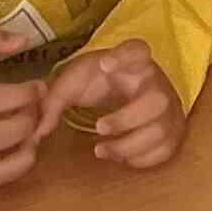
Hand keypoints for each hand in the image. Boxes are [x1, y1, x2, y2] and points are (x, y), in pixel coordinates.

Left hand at [39, 40, 186, 170]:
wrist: (128, 89)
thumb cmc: (100, 82)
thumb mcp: (74, 82)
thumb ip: (52, 102)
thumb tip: (38, 133)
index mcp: (133, 63)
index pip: (138, 51)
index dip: (125, 57)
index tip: (105, 65)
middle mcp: (157, 84)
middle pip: (156, 101)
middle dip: (126, 119)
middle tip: (99, 128)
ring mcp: (169, 109)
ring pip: (162, 130)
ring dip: (129, 146)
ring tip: (101, 150)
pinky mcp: (173, 131)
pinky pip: (166, 150)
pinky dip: (142, 159)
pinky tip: (121, 156)